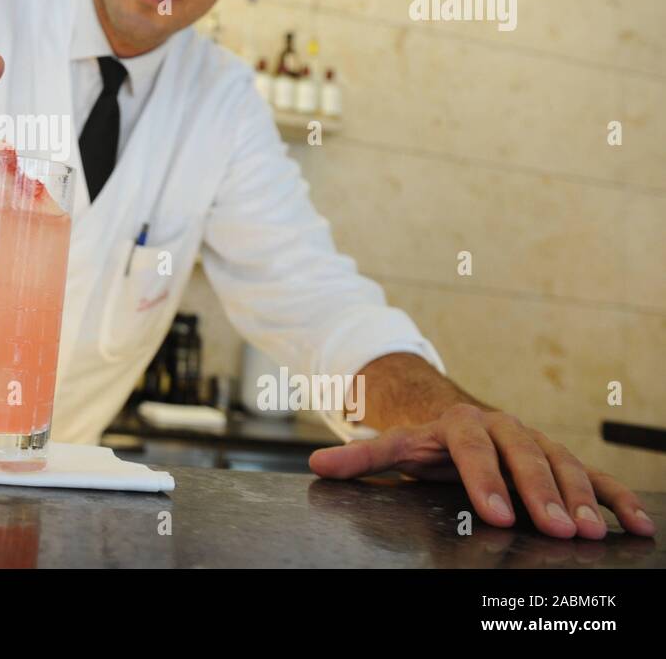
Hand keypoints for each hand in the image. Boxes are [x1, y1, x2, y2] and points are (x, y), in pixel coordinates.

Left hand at [308, 403, 656, 539]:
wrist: (454, 417)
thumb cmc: (425, 441)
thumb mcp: (392, 445)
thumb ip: (360, 458)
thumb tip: (317, 465)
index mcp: (459, 424)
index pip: (472, 450)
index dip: (485, 481)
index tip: (497, 514)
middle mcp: (503, 427)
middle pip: (525, 457)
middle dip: (541, 493)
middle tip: (555, 528)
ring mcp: (535, 441)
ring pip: (563, 465)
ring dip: (582, 499)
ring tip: (590, 534)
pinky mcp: (559, 458)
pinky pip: (595, 477)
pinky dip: (616, 498)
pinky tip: (637, 525)